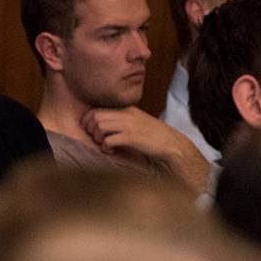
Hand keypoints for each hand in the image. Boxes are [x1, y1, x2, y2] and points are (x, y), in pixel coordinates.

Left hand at [81, 106, 208, 191]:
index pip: (96, 109)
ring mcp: (129, 125)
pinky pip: (108, 140)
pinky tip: (111, 151)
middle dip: (90, 130)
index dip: (87, 121)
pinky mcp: (132, 138)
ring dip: (97, 139)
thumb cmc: (153, 137)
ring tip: (105, 146)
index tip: (91, 132)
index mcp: (126, 109)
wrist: (172, 145)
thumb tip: (98, 125)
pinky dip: (105, 148)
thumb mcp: (136, 122)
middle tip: (97, 140)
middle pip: (94, 116)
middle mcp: (126, 114)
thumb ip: (120, 120)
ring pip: (99, 126)